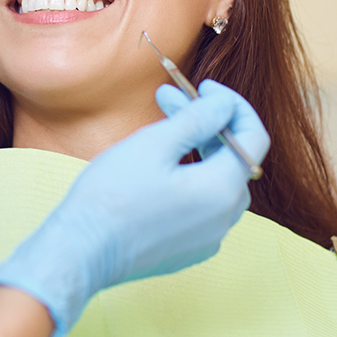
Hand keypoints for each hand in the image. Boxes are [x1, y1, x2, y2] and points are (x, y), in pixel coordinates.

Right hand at [0, 80, 269, 336]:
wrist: (83, 249)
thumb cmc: (113, 194)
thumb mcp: (154, 144)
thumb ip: (197, 119)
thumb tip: (224, 104)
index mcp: (222, 189)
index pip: (253, 137)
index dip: (232, 105)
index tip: (202, 86)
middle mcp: (225, 218)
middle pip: (232, 158)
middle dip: (205, 123)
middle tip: (168, 97)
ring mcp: (207, 237)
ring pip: (215, 181)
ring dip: (195, 149)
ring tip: (158, 129)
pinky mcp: (188, 249)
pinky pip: (200, 205)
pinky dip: (187, 178)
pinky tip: (155, 168)